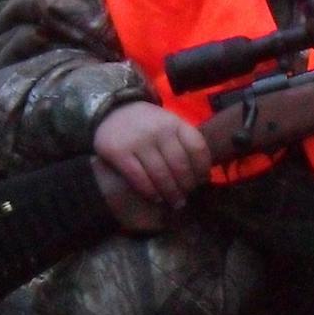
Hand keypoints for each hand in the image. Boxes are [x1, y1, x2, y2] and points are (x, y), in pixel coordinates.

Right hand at [93, 101, 211, 213]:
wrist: (111, 112)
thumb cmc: (147, 124)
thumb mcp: (169, 124)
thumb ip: (183, 143)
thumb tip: (201, 176)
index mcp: (175, 122)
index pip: (197, 147)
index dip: (202, 168)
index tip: (201, 182)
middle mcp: (159, 130)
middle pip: (180, 165)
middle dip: (186, 186)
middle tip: (186, 197)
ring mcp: (138, 141)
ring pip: (161, 174)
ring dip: (170, 192)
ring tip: (174, 202)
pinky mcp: (119, 152)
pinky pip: (139, 178)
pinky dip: (150, 191)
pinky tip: (156, 198)